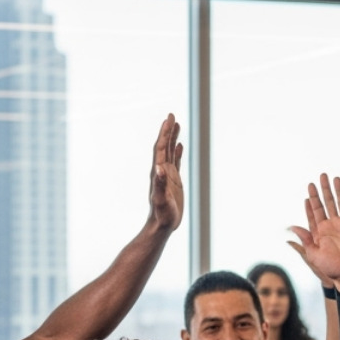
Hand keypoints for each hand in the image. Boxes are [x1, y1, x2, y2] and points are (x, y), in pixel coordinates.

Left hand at [147, 113, 183, 233]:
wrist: (162, 225)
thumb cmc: (162, 215)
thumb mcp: (160, 200)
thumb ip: (159, 184)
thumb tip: (159, 167)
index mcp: (158, 172)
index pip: (161, 148)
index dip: (164, 133)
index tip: (169, 119)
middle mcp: (161, 170)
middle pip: (164, 146)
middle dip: (168, 130)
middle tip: (172, 115)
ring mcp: (168, 175)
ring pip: (170, 151)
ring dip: (173, 138)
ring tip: (177, 124)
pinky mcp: (174, 181)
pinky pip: (176, 162)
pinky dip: (177, 152)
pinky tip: (180, 145)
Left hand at [289, 174, 339, 292]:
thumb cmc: (330, 269)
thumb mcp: (313, 255)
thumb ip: (305, 240)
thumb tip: (292, 227)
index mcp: (319, 231)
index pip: (314, 211)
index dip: (312, 200)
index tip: (309, 188)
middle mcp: (331, 226)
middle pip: (326, 203)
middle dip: (324, 190)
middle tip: (321, 176)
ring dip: (337, 191)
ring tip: (335, 178)